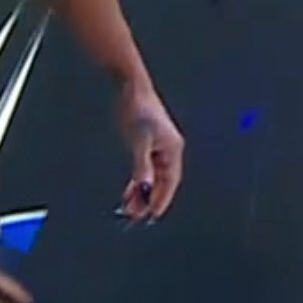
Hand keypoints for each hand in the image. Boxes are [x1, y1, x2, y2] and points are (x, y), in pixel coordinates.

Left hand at [117, 82, 184, 222]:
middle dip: (149, 199)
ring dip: (141, 192)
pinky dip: (138, 181)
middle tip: (136, 216)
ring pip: (152, 177)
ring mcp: (158, 148)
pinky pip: (145, 169)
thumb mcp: (139, 140)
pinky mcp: (148, 145)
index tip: (152, 215)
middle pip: (160, 182)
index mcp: (173, 150)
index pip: (169, 182)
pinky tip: (129, 191)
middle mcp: (169, 151)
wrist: (131, 86)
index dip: (161, 200)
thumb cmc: (137, 108)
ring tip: (129, 208)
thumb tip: (144, 186)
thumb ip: (142, 165)